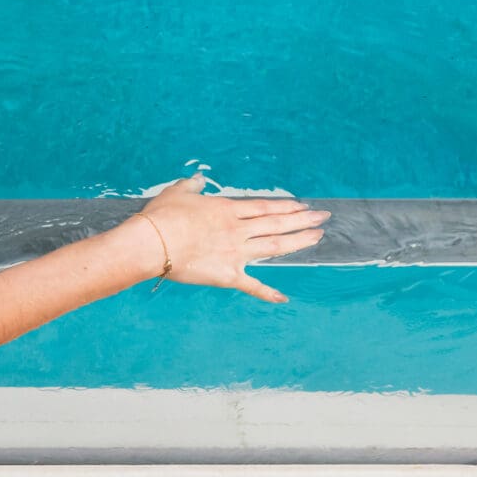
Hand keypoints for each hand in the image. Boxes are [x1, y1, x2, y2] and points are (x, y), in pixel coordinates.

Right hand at [128, 176, 327, 302]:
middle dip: (302, 220)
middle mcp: (237, 230)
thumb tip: (199, 179)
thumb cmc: (162, 216)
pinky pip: (252, 285)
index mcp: (227, 210)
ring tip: (317, 237)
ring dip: (298, 242)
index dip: (286, 207)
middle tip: (323, 217)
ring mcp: (236, 253)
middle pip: (277, 224)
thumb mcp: (177, 192)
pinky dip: (268, 293)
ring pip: (274, 247)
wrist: (153, 242)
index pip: (264, 207)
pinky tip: (284, 298)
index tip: (302, 206)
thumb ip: (192, 186)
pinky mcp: (228, 275)